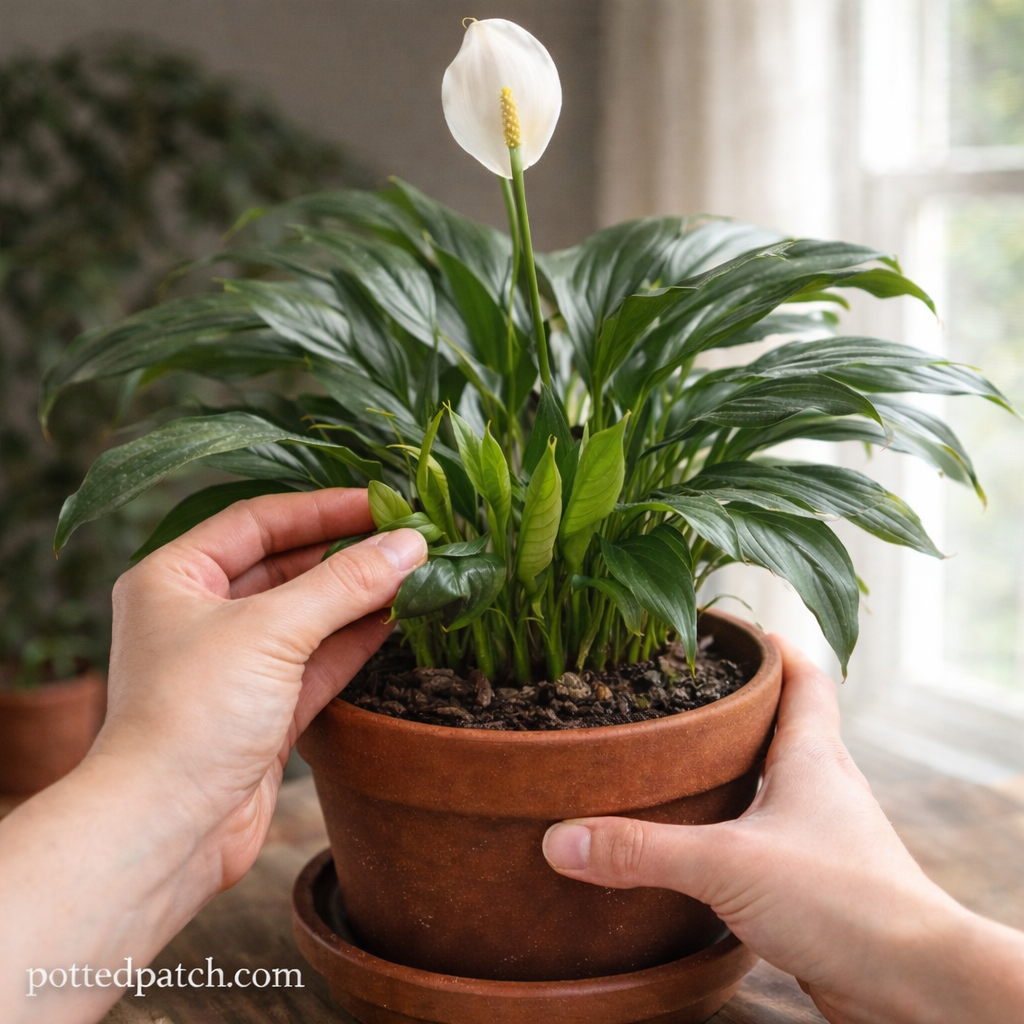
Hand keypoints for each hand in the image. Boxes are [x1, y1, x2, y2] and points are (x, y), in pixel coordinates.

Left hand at [96, 488, 427, 887]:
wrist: (167, 829)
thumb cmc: (194, 713)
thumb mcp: (272, 631)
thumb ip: (345, 584)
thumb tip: (410, 545)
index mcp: (175, 577)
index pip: (258, 522)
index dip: (322, 509)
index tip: (382, 502)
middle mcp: (201, 614)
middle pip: (286, 566)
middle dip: (346, 552)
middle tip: (407, 538)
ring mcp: (234, 663)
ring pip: (307, 614)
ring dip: (358, 596)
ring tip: (414, 573)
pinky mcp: (264, 708)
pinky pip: (317, 659)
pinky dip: (354, 639)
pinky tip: (396, 618)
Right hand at [542, 635, 1023, 1023]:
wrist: (913, 984)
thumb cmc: (844, 902)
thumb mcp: (726, 863)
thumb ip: (641, 849)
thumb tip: (561, 838)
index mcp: (810, 754)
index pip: (799, 675)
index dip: (766, 648)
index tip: (725, 630)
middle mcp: (820, 784)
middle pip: (781, 723)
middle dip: (731, 708)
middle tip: (677, 696)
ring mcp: (821, 834)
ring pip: (771, 782)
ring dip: (730, 770)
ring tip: (674, 766)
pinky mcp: (816, 881)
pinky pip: (767, 836)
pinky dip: (733, 828)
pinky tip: (699, 844)